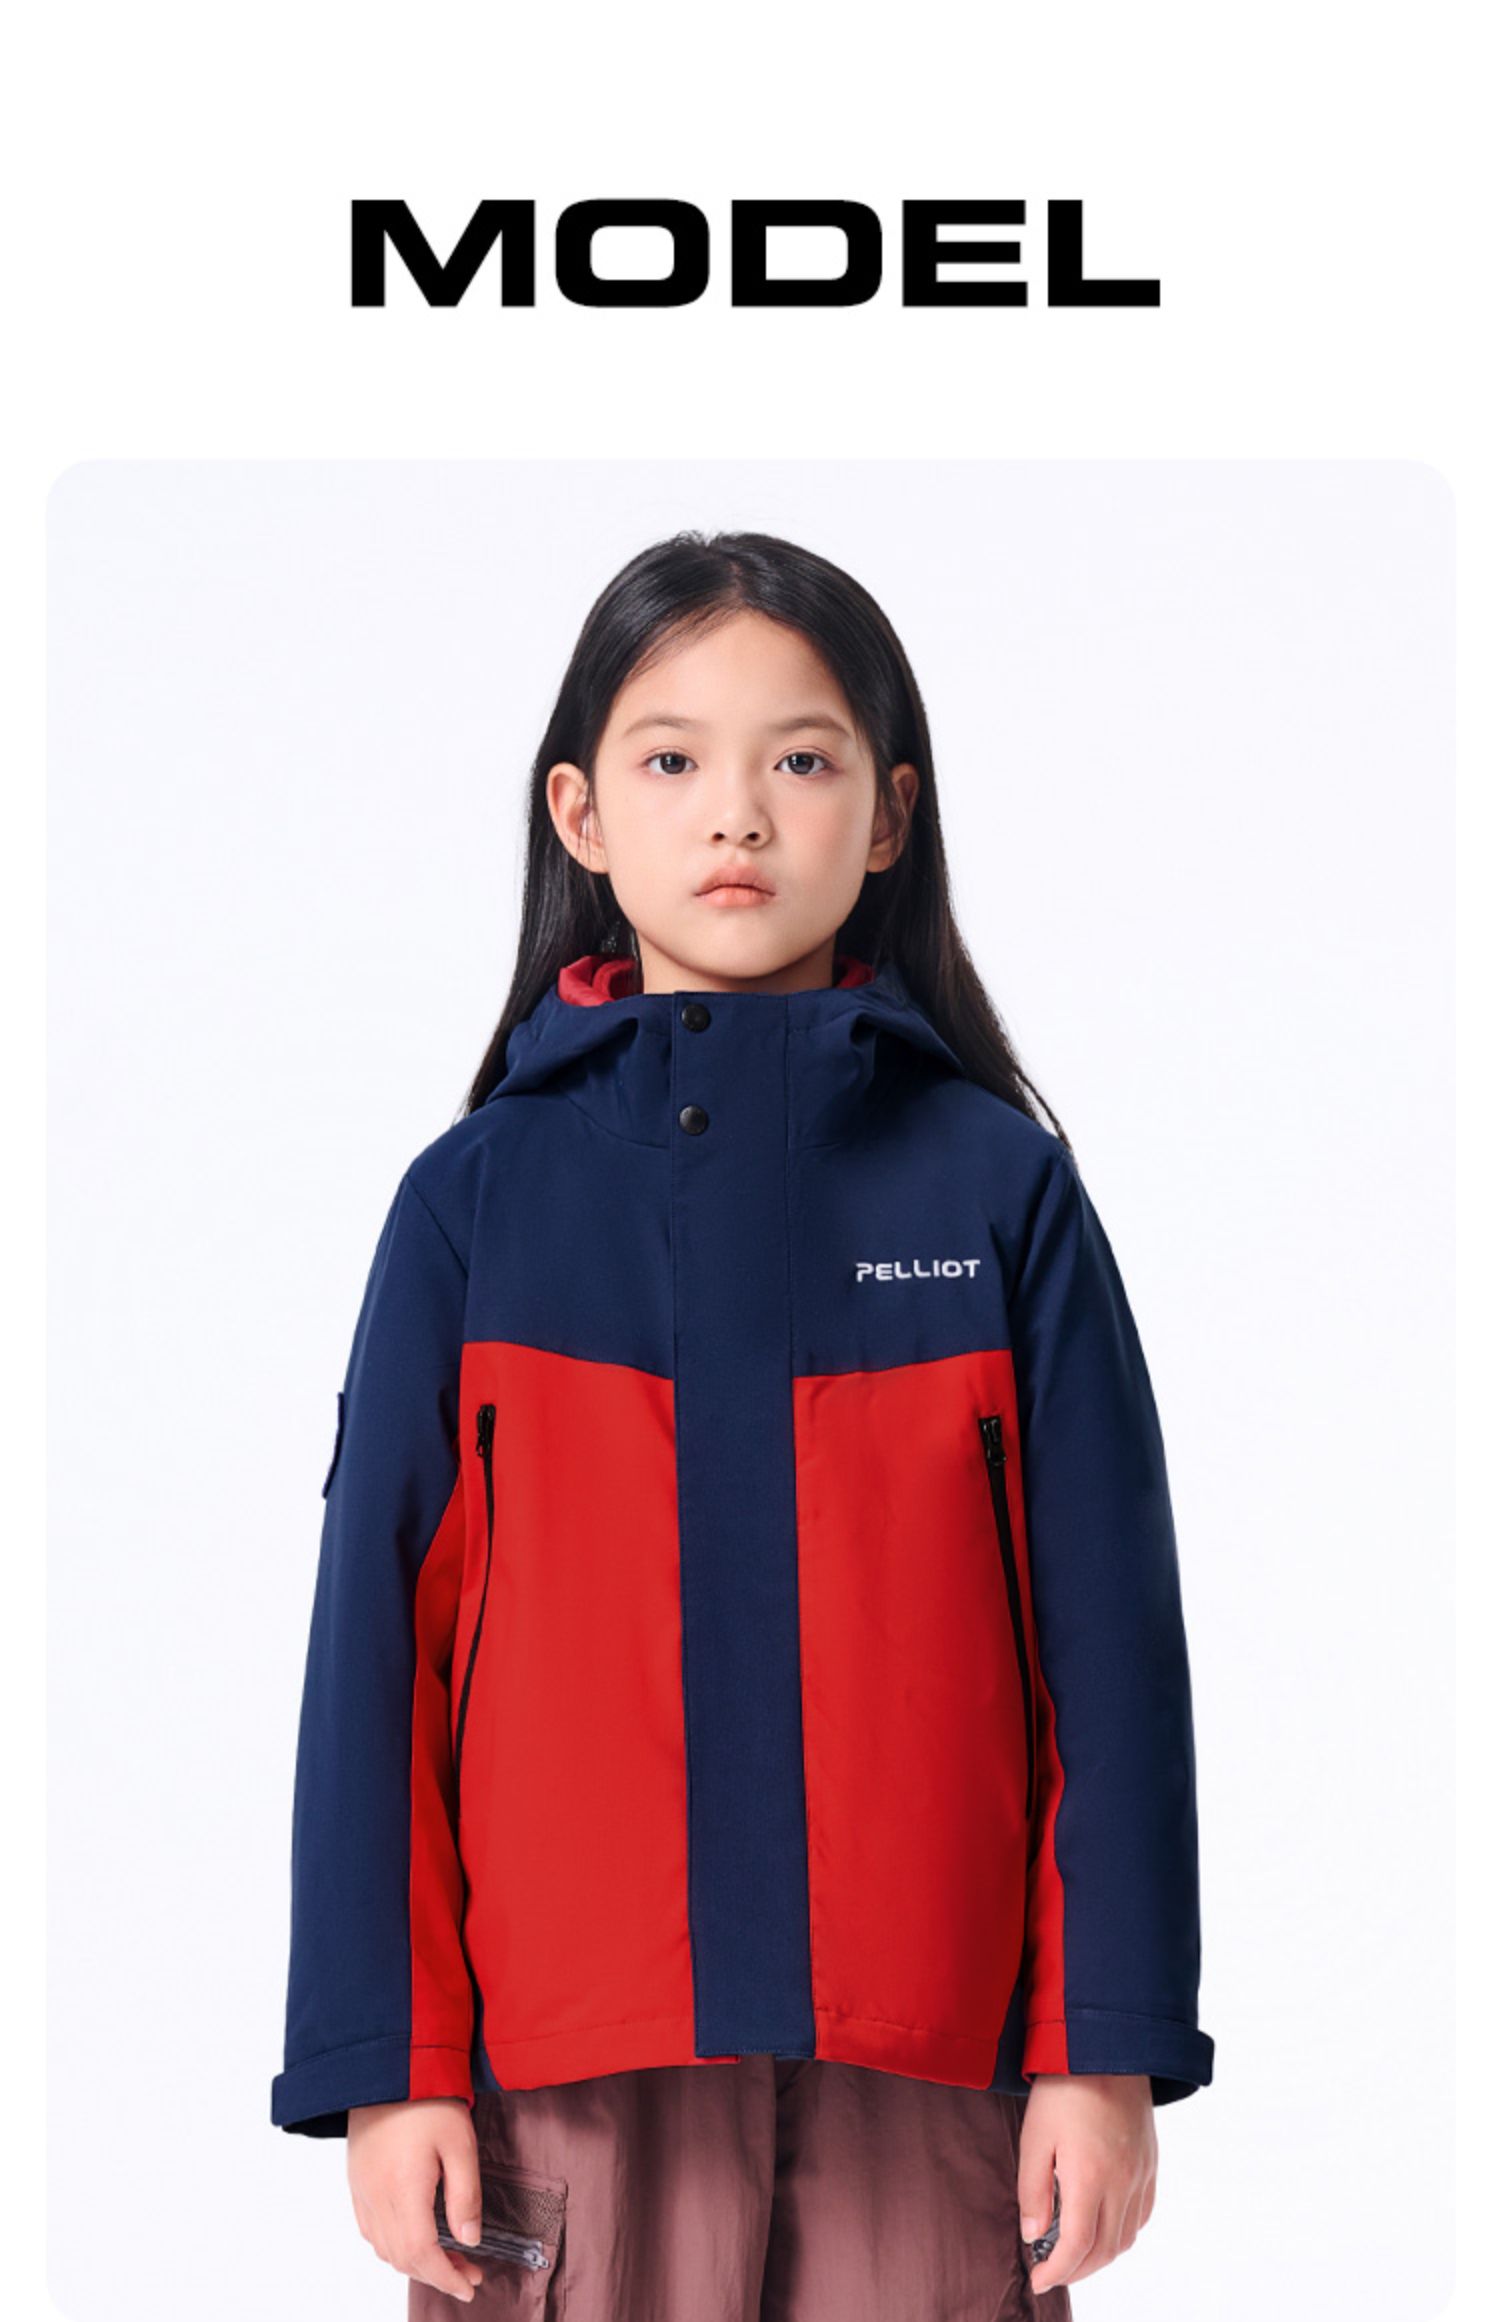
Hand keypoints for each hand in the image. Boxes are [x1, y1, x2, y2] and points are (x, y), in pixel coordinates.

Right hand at [347, 2096, 487, 2302]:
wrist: (387, 2064)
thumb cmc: (427, 2098)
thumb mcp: (460, 2142)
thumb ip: (466, 2195)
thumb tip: (469, 2241)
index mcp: (402, 2190)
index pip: (422, 2254)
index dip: (446, 2277)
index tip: (470, 2285)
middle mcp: (376, 2196)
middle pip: (401, 2257)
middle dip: (436, 2273)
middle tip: (468, 2273)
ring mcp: (361, 2189)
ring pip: (384, 2247)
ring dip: (415, 2262)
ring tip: (447, 2257)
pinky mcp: (356, 2179)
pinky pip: (370, 2229)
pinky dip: (393, 2245)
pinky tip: (414, 2237)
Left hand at [1017, 2072, 1156, 2293]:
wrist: (1107, 2046)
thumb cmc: (1065, 2086)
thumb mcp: (1034, 2135)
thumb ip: (1033, 2190)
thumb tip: (1034, 2236)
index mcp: (1090, 2176)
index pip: (1077, 2246)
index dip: (1057, 2272)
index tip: (1038, 2281)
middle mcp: (1123, 2182)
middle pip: (1104, 2249)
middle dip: (1077, 2270)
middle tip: (1052, 2272)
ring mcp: (1141, 2173)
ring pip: (1126, 2237)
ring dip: (1101, 2255)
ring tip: (1074, 2252)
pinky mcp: (1150, 2162)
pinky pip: (1142, 2214)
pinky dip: (1122, 2232)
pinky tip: (1104, 2225)